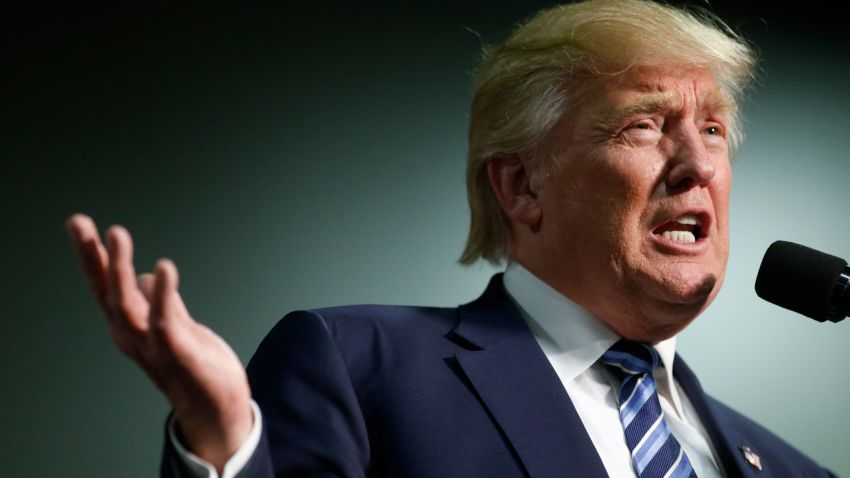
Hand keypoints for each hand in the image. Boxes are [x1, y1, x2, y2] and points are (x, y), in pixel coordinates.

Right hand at [66, 214, 252, 470]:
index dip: (92, 255)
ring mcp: (151, 345)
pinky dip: (162, 294)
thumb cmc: (195, 366)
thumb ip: (162, 301)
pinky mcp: (176, 352)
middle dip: (91, 256)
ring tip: (117, 235)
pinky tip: (165, 267)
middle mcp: (132, 335)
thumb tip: (148, 275)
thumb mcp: (176, 325)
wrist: (216, 406)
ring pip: (126, 303)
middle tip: (79, 222)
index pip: (106, 285)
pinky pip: (164, 320)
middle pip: (105, 290)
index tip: (80, 224)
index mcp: (131, 325)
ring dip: (119, 268)